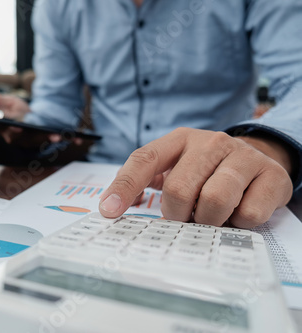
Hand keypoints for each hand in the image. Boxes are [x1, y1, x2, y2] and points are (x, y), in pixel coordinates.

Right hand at [0, 92, 84, 146]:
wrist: (34, 116)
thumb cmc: (19, 112)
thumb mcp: (7, 103)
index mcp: (9, 131)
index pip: (6, 130)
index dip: (10, 129)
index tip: (14, 126)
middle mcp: (23, 139)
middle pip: (28, 138)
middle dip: (36, 136)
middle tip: (45, 133)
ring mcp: (37, 140)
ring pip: (44, 141)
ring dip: (51, 139)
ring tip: (59, 135)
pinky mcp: (51, 139)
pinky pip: (61, 141)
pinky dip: (71, 140)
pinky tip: (80, 139)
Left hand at [99, 127, 292, 227]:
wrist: (257, 158)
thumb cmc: (205, 168)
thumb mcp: (174, 166)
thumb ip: (144, 180)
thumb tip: (111, 205)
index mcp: (179, 140)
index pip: (143, 159)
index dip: (124, 186)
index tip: (108, 211)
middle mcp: (210, 142)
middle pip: (179, 190)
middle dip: (177, 214)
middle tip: (185, 216)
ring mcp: (243, 157)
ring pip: (215, 202)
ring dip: (208, 220)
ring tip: (210, 215)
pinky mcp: (271, 176)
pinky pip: (248, 215)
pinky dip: (238, 223)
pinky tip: (237, 211)